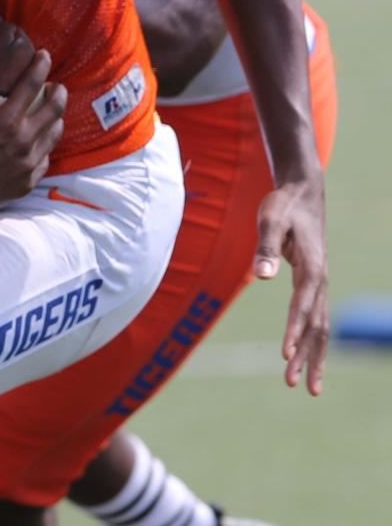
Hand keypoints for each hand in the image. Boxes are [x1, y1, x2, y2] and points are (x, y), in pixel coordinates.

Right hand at [0, 44, 66, 233]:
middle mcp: (22, 144)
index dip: (40, 66)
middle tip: (53, 83)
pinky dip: (46, 143)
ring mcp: (28, 166)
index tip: (43, 55)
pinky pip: (46, 158)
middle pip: (54, 109)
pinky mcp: (27, 183)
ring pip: (55, 133)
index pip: (32, 86)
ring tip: (49, 107)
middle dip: (58, 91)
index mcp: (4, 123)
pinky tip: (38, 138)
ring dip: (55, 116)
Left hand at [253, 173, 328, 394]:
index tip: (284, 354)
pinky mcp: (313, 285)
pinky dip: (311, 342)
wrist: (302, 195)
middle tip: (293, 384)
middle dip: (306, 356)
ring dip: (311, 357)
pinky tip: (304, 359)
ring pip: (319, 328)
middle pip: (316, 326)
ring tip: (304, 387)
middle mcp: (321, 281)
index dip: (293, 330)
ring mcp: (320, 285)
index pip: (303, 306)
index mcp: (312, 268)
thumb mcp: (270, 220)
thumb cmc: (283, 206)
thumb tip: (262, 276)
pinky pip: (315, 319)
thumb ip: (265, 247)